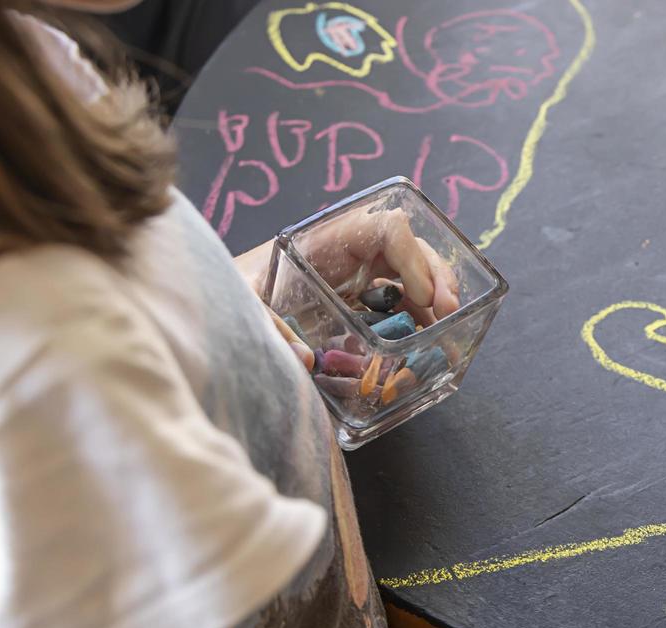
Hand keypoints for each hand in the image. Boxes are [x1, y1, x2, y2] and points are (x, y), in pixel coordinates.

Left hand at [233, 206, 461, 371]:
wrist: (217, 307)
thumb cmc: (224, 293)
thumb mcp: (239, 304)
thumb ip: (266, 328)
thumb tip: (304, 360)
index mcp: (325, 240)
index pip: (387, 229)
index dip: (414, 259)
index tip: (420, 298)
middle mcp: (347, 254)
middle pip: (411, 250)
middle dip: (436, 279)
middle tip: (448, 314)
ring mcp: (355, 277)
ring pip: (412, 275)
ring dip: (435, 301)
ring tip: (446, 332)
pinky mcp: (357, 303)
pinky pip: (399, 303)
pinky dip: (419, 320)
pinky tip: (426, 342)